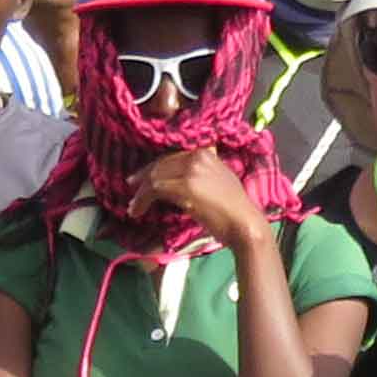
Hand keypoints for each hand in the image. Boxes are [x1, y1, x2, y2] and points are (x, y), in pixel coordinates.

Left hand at [137, 147, 268, 250]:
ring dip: (140, 193)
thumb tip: (176, 183)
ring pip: (155, 175)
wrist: (244, 224)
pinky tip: (138, 210)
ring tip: (133, 206)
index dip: (154, 167)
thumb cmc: (233, 211)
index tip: (141, 178)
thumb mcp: (217, 182)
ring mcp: (191, 169)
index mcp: (205, 152)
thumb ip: (199, 175)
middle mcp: (197, 156)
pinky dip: (143, 200)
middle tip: (131, 189)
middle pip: (161, 163)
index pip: (172, 156)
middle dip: (143, 177)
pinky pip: (156, 189)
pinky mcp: (185, 186)